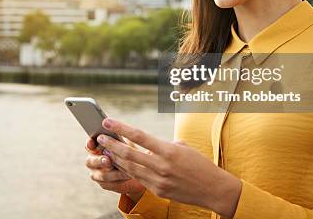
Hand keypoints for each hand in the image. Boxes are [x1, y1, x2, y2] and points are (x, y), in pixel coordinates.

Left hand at [97, 118, 241, 218]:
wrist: (213, 189)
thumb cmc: (199, 163)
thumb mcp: (183, 147)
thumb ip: (162, 144)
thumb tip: (146, 144)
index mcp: (169, 151)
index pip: (139, 136)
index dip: (121, 128)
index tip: (108, 121)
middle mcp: (162, 166)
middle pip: (129, 153)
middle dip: (112, 144)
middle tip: (100, 137)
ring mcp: (159, 180)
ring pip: (130, 167)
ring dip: (115, 158)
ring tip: (105, 149)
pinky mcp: (158, 190)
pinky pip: (138, 178)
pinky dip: (126, 169)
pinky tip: (119, 163)